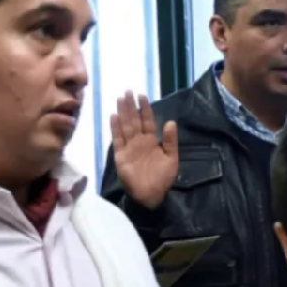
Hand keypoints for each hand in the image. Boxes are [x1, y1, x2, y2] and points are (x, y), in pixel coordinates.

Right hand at [111, 91, 177, 209]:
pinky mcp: (120, 155)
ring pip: (125, 126)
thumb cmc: (163, 178)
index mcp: (152, 141)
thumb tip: (171, 122)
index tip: (142, 96)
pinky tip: (114, 117)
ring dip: (122, 113)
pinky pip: (117, 139)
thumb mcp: (172, 159)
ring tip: (120, 99)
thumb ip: (170, 141)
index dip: (145, 109)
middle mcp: (139, 141)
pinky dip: (115, 128)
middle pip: (134, 120)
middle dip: (131, 106)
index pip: (147, 121)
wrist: (151, 195)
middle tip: (128, 92)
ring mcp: (129, 147)